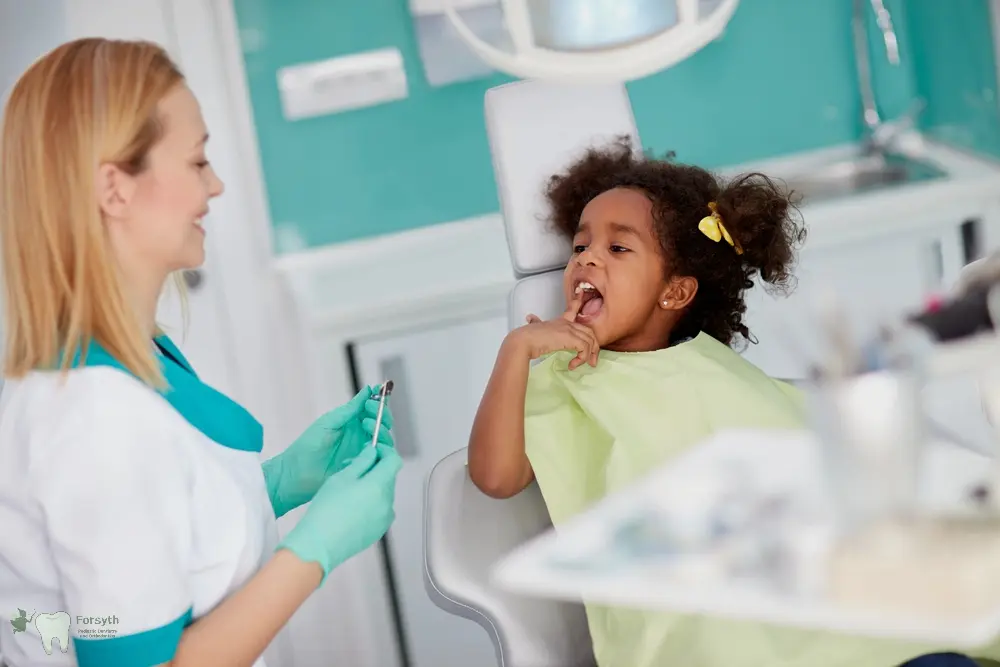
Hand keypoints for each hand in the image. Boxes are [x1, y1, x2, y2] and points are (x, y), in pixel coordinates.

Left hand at [263, 386, 394, 517]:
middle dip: (382, 415)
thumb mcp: (330, 422)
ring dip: (381, 430)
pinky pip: (380, 457)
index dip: (378, 402)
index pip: (374, 410)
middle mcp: (361, 436)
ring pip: (385, 440)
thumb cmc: (308, 446)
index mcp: (352, 423)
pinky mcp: (364, 466)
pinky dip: (381, 449)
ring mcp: (363, 452)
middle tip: (370, 411)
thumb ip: (351, 409)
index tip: (375, 396)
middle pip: (383, 424)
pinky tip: (371, 445)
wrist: (296, 473)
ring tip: (366, 425)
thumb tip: (368, 390)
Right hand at [278, 443, 402, 580]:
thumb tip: (373, 453)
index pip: (394, 461)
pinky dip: (370, 504)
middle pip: (388, 477)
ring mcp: (384, 519)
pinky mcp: (378, 531)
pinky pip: (379, 510)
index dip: (385, 452)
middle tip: (353, 470)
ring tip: (349, 491)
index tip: (374, 450)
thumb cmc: (327, 510)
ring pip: (383, 494)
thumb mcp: (342, 478)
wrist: (319, 544)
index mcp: (380, 486)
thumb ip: (362, 462)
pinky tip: (351, 508)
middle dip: (375, 470)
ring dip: (372, 488)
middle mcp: (388, 502)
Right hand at [507, 296, 599, 369]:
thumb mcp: (534, 327)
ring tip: (581, 365)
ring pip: (590, 341)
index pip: (572, 308)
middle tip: (591, 361)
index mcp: (560, 321)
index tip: (581, 293)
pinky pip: (585, 348)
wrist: (524, 341)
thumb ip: (534, 322)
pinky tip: (572, 365)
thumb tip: (530, 317)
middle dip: (594, 347)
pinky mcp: (570, 338)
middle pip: (589, 332)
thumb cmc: (526, 336)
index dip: (578, 301)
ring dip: (588, 356)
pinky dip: (581, 359)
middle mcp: (567, 323)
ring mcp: (569, 329)